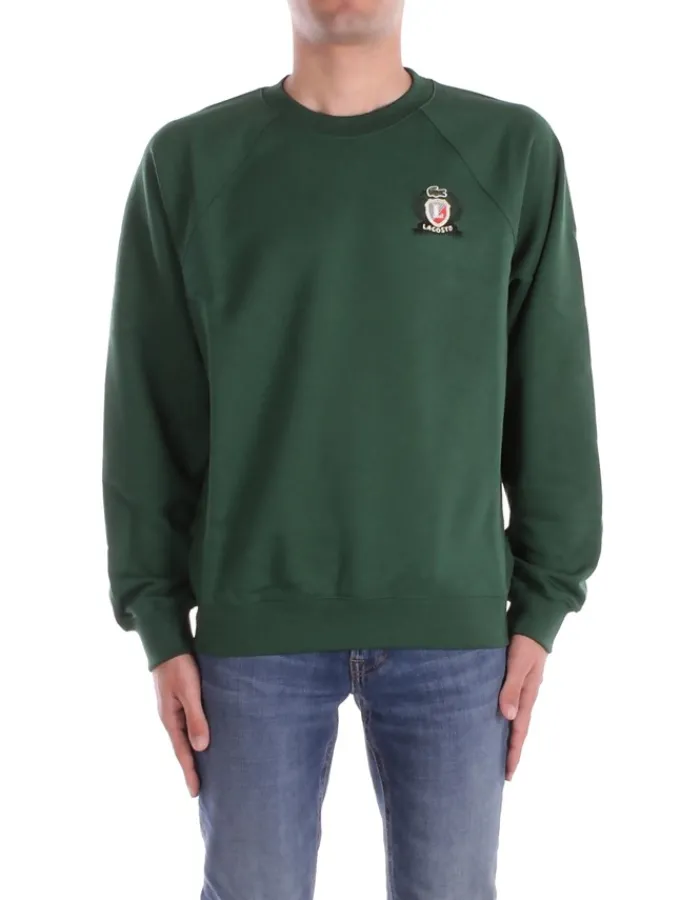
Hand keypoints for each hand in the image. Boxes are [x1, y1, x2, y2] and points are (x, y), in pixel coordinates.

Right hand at [153, 653, 209, 796]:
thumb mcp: (189, 691)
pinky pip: (189, 723)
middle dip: (192, 767)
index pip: (182, 752)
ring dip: (195, 752)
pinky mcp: (181, 699)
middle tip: (202, 788)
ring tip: (207, 767)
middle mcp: (171, 717)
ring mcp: (174, 708)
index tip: (196, 793)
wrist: (167, 642)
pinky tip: (205, 737)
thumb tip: (201, 747)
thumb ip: (196, 717)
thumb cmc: (178, 665)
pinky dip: (196, 735)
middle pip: (183, 748)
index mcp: (170, 719)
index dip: (190, 772)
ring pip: (186, 736)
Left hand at [498, 634, 546, 780]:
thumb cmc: (526, 643)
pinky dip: (500, 717)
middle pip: (516, 730)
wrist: (534, 622)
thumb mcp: (518, 665)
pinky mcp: (512, 678)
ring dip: (503, 736)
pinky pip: (506, 703)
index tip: (507, 775)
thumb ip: (512, 688)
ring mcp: (519, 688)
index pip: (519, 732)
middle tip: (498, 774)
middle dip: (509, 751)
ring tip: (492, 752)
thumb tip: (508, 717)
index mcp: (527, 697)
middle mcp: (524, 696)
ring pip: (511, 718)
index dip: (513, 753)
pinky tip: (490, 719)